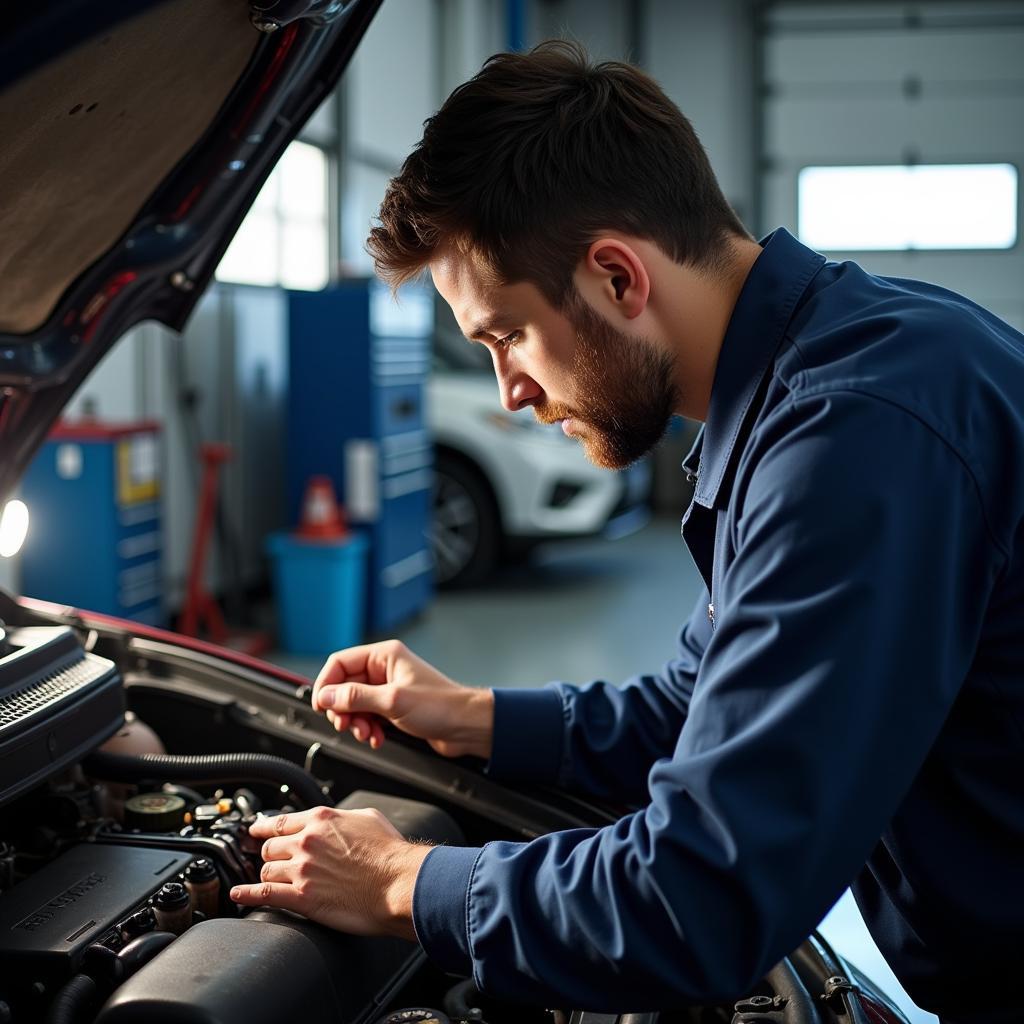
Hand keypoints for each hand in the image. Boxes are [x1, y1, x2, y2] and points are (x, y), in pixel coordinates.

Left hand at [229, 807, 431, 938]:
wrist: (398, 883)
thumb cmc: (390, 853)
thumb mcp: (368, 818)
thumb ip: (343, 817)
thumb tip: (336, 820)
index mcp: (321, 820)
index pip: (281, 821)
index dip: (264, 827)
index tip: (256, 831)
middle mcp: (307, 841)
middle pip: (269, 846)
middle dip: (270, 853)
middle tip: (272, 860)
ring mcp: (301, 869)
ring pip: (267, 869)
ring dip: (269, 874)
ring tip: (272, 880)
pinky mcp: (301, 897)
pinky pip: (264, 893)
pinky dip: (247, 894)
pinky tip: (239, 895)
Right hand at [311, 639, 494, 759]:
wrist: (466, 727)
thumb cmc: (441, 706)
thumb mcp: (392, 701)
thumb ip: (355, 697)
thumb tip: (326, 696)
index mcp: (384, 656)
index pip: (340, 663)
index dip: (326, 684)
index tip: (322, 705)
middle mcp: (384, 669)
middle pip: (344, 686)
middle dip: (343, 709)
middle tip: (346, 725)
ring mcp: (388, 688)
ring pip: (355, 704)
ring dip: (356, 722)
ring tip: (366, 734)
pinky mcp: (393, 707)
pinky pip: (368, 716)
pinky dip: (368, 728)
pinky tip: (376, 737)